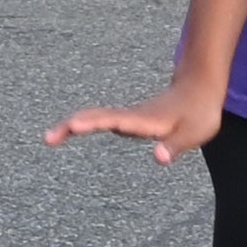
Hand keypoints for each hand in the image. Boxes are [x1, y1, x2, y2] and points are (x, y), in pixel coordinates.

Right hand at [48, 78, 226, 164]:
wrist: (198, 87)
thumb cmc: (198, 112)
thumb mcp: (194, 133)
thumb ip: (176, 146)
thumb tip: (158, 159)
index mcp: (144, 120)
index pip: (114, 121)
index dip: (94, 123)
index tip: (74, 126)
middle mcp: (131, 116)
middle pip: (96, 117)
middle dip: (71, 126)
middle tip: (47, 138)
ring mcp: (128, 116)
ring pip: (95, 117)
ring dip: (72, 125)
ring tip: (50, 137)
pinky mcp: (128, 119)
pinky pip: (101, 120)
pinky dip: (84, 124)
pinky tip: (73, 129)